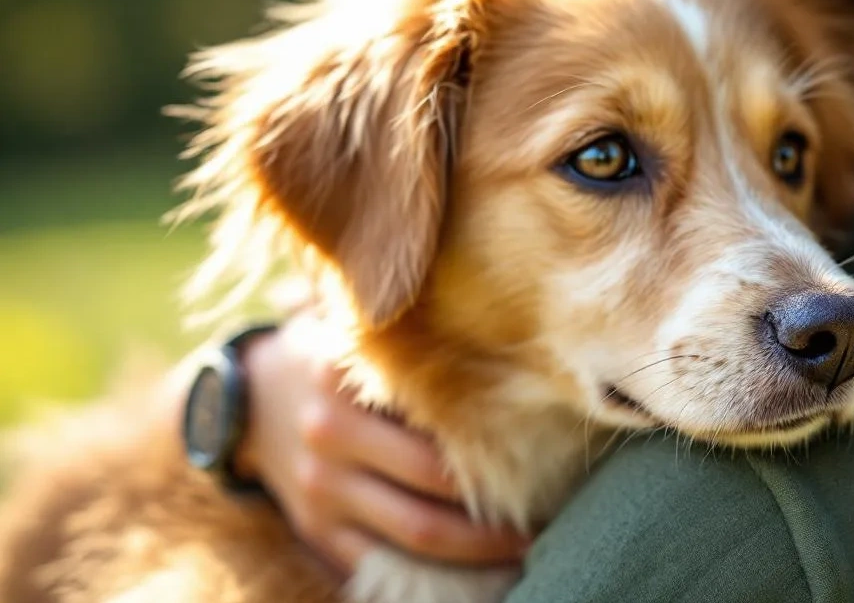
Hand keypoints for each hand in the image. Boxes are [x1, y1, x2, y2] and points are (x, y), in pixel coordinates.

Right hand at [231, 320, 531, 574]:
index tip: (546, 454)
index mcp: (345, 376)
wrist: (249, 399)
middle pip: (434, 485)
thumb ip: (411, 335)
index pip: (435, 418)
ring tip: (526, 547)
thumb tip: (499, 332)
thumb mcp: (357, 331)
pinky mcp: (314, 528)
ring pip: (415, 534)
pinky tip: (470, 575)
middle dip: (496, 506)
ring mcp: (320, 487)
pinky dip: (427, 576)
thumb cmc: (334, 357)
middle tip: (549, 511)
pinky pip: (378, 564)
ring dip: (477, 551)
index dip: (494, 443)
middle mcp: (330, 432)